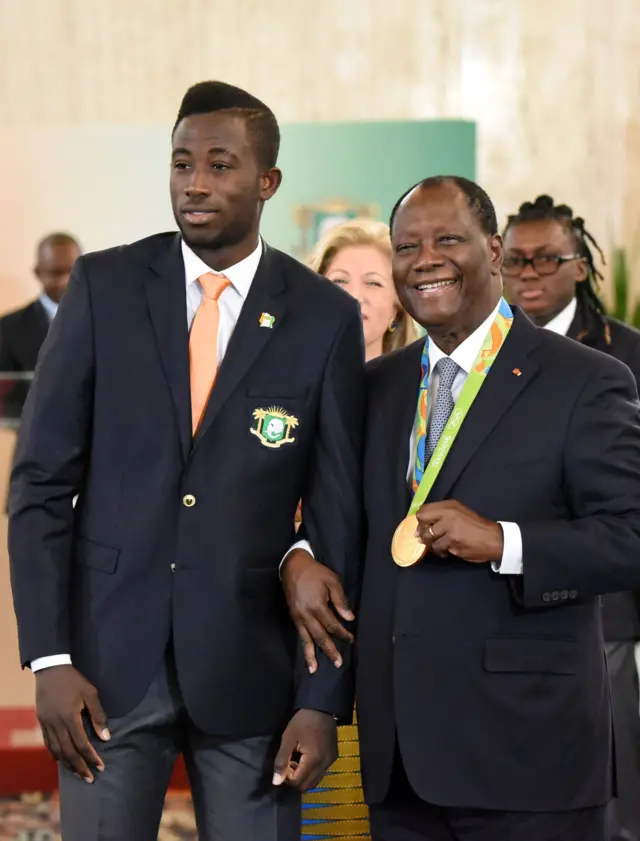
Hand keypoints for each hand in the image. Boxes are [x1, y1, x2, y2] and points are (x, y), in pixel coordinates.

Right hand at [35, 665, 109, 782]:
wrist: (51, 669)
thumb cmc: (74, 680)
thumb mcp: (91, 693)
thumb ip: (98, 716)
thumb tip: (106, 737)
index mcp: (70, 718)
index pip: (82, 744)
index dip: (91, 757)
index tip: (100, 767)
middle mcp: (56, 724)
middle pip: (68, 752)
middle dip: (80, 767)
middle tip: (90, 778)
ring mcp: (47, 724)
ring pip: (56, 751)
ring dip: (68, 764)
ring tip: (78, 773)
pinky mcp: (41, 722)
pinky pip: (48, 744)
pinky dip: (55, 754)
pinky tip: (62, 760)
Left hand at [273, 709, 337, 790]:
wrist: (322, 707)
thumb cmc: (303, 721)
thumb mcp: (288, 738)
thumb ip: (281, 761)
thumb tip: (276, 782)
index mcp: (314, 760)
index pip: (298, 783)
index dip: (287, 777)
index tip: (284, 763)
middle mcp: (325, 765)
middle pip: (307, 786)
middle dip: (295, 779)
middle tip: (289, 763)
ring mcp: (331, 761)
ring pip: (315, 781)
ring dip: (303, 777)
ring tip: (297, 760)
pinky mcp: (333, 757)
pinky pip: (321, 773)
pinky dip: (311, 772)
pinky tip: (306, 758)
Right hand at [281, 548, 353, 673]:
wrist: (292, 566)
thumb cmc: (315, 572)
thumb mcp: (332, 581)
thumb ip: (340, 600)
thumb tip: (349, 618)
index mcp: (317, 606)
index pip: (332, 625)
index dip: (342, 634)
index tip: (351, 640)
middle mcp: (306, 615)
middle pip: (320, 637)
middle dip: (329, 650)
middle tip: (338, 663)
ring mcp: (298, 617)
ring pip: (306, 640)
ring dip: (311, 655)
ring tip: (314, 670)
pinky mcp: (293, 617)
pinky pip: (300, 635)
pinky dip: (303, 647)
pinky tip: (307, 656)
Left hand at [415, 500, 503, 562]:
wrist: (494, 539)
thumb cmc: (475, 526)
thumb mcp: (459, 514)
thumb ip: (440, 517)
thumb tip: (418, 530)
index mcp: (450, 505)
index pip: (424, 509)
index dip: (421, 520)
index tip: (425, 527)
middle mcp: (448, 513)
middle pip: (422, 520)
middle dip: (423, 531)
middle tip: (429, 538)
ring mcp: (450, 527)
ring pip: (428, 537)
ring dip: (431, 544)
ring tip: (441, 546)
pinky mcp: (453, 541)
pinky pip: (437, 547)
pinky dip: (440, 551)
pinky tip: (447, 551)